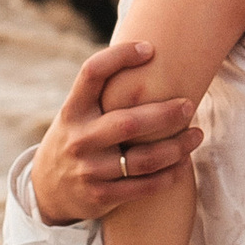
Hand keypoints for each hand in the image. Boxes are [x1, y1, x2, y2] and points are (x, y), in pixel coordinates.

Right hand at [28, 39, 205, 227]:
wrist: (47, 190)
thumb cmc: (77, 139)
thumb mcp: (77, 113)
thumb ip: (103, 93)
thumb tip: (147, 50)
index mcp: (73, 110)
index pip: (92, 73)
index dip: (120, 56)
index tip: (149, 49)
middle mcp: (79, 138)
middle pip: (129, 122)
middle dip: (165, 113)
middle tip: (189, 105)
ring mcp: (90, 169)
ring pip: (144, 159)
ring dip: (177, 147)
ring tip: (196, 135)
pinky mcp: (101, 196)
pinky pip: (144, 186)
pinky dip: (169, 174)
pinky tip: (184, 163)